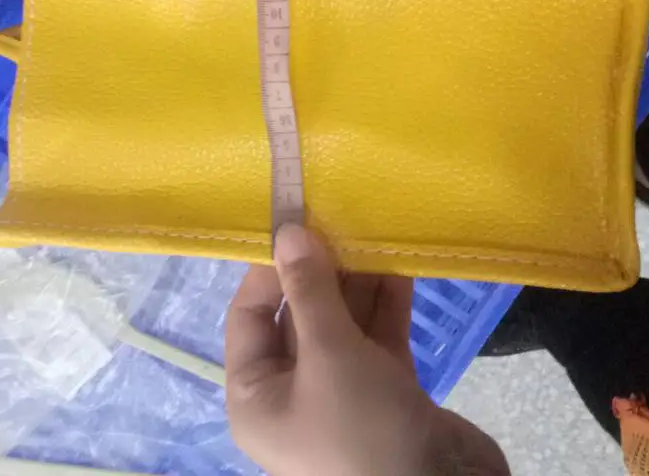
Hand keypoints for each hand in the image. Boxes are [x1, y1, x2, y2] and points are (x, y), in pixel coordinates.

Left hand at [225, 224, 509, 475]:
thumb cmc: (363, 429)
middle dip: (321, 271)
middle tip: (340, 220)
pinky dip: (387, 305)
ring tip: (372, 232)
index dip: (270, 270)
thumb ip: (309, 289)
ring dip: (358, 282)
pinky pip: (377, 340)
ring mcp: (341, 395)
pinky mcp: (386, 394)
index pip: (248, 317)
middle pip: (298, 317)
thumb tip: (287, 231)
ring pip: (342, 325)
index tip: (295, 224)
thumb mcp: (328, 354)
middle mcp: (292, 394)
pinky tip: (399, 264)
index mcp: (256, 395)